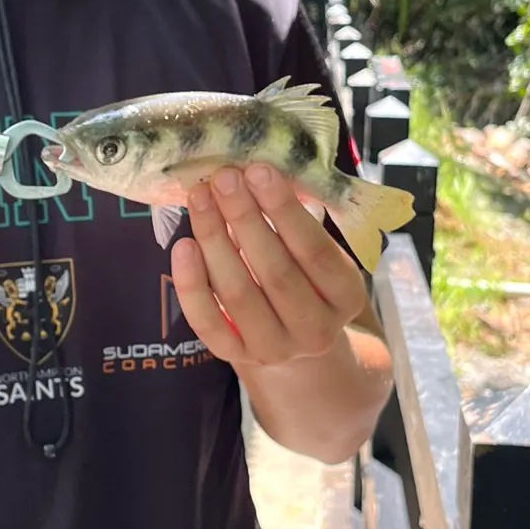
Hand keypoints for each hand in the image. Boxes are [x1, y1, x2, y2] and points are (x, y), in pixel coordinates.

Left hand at [171, 163, 367, 366]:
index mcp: (345, 296)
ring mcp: (274, 348)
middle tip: (223, 178)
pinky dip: (192, 284)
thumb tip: (255, 172)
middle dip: (245, 219)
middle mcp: (315, 329)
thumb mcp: (317, 255)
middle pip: (276, 273)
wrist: (295, 342)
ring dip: (215, 240)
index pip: (316, 252)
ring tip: (200, 199)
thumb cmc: (305, 280)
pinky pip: (208, 322)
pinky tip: (183, 246)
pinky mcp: (235, 356)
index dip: (286, 211)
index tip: (259, 171)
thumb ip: (296, 223)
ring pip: (239, 294)